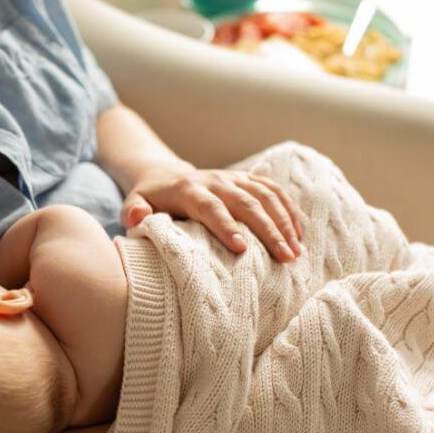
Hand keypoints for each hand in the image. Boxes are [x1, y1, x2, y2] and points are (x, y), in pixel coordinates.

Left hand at [121, 164, 304, 262]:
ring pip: (266, 196)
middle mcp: (215, 180)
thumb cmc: (148, 199)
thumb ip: (133, 211)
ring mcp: (233, 178)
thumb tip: (136, 217)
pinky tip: (300, 234)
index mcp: (189, 189)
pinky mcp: (246, 179)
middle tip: (285, 258)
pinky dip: (289, 210)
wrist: (163, 174)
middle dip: (268, 230)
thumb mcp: (132, 203)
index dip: (226, 226)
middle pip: (247, 203)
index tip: (242, 249)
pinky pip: (274, 190)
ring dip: (284, 222)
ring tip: (297, 252)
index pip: (210, 207)